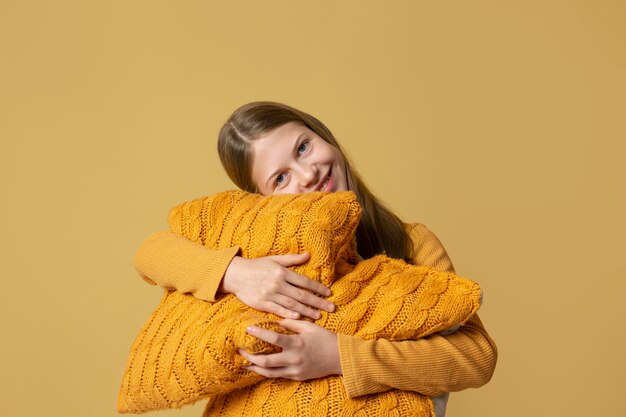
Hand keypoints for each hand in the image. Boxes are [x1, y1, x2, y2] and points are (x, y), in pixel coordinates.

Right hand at [220, 253, 334, 319]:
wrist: (235, 274)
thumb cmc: (256, 266)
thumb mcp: (274, 259)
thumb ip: (292, 259)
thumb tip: (308, 254)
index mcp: (282, 272)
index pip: (304, 281)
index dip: (318, 288)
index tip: (328, 293)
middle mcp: (277, 283)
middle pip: (302, 295)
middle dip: (318, 302)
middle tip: (331, 308)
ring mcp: (269, 294)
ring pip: (292, 304)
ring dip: (307, 311)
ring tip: (318, 316)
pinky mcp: (261, 304)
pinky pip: (278, 310)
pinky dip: (289, 314)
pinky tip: (299, 317)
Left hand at [239, 319, 341, 380]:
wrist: (340, 358)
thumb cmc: (325, 339)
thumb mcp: (309, 327)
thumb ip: (292, 323)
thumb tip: (276, 321)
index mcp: (297, 343)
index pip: (274, 339)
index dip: (259, 334)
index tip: (247, 329)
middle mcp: (294, 359)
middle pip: (265, 361)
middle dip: (249, 356)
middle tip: (239, 350)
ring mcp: (294, 370)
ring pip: (268, 373)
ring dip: (254, 368)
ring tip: (242, 363)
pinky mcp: (296, 377)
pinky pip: (277, 376)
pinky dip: (266, 372)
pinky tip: (257, 368)